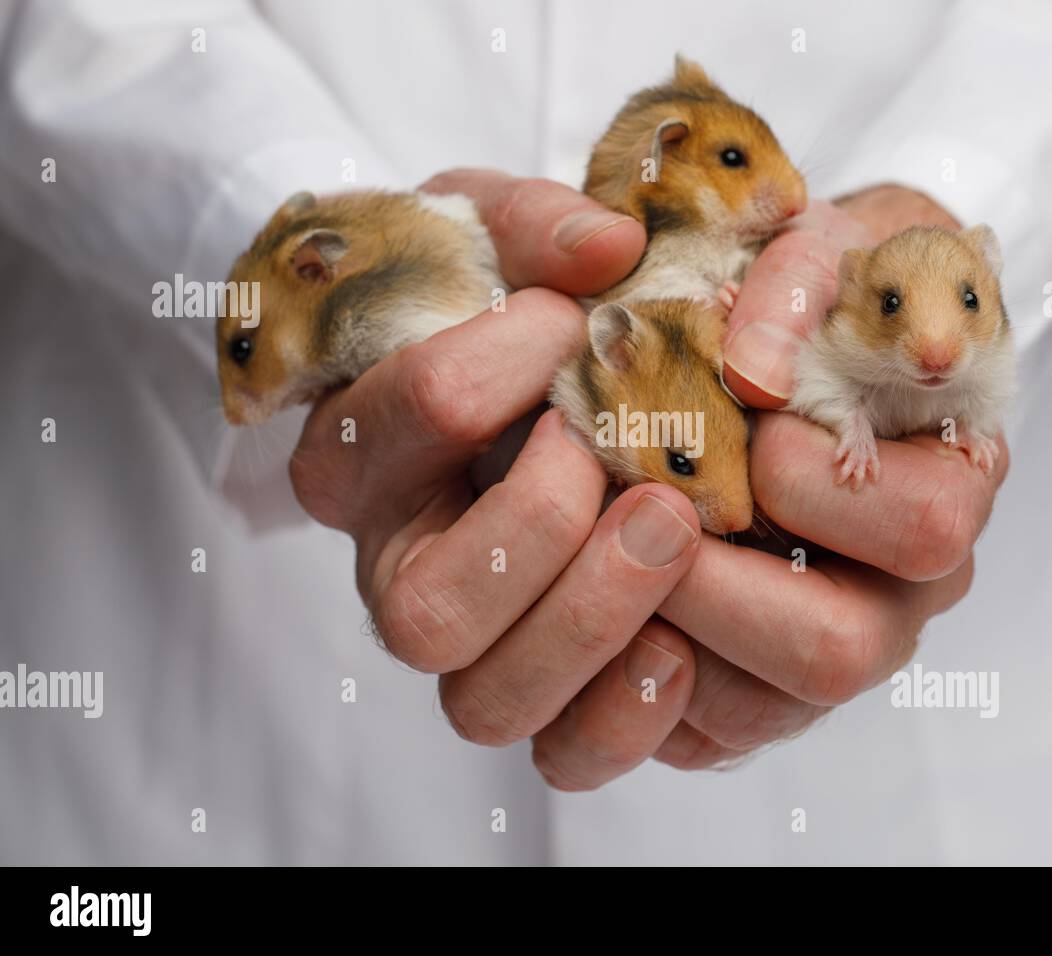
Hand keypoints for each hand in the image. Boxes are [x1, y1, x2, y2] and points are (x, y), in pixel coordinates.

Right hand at [290, 170, 715, 784]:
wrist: (545, 389)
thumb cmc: (504, 308)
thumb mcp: (497, 236)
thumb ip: (538, 227)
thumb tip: (609, 248)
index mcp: (358, 454)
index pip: (399, 423)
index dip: (496, 364)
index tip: (568, 317)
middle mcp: (397, 568)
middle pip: (424, 610)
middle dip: (537, 527)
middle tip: (626, 458)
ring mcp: (471, 644)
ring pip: (485, 700)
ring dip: (592, 619)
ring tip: (675, 528)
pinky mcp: (547, 693)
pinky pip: (564, 752)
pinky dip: (625, 715)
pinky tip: (682, 644)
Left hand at [565, 184, 1005, 772]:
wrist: (767, 336)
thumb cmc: (808, 288)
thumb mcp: (819, 240)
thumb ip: (798, 279)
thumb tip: (754, 368)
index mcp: (948, 480)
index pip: (924, 525)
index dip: (821, 480)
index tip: (737, 413)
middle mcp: (901, 587)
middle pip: (842, 651)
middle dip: (719, 583)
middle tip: (642, 508)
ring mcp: (824, 647)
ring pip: (756, 710)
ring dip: (658, 632)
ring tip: (595, 544)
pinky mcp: (749, 691)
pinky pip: (696, 735)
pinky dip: (628, 683)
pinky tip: (591, 598)